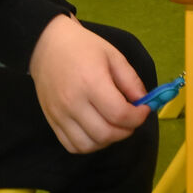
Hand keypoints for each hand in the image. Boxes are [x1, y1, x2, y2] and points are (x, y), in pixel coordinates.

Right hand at [29, 15, 149, 153]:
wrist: (47, 45)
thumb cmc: (83, 47)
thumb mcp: (113, 56)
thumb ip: (131, 80)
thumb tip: (143, 101)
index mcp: (91, 82)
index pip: (119, 114)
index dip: (137, 117)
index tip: (144, 109)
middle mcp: (73, 103)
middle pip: (105, 134)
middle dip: (126, 130)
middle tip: (132, 119)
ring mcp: (60, 115)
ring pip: (89, 145)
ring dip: (108, 140)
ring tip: (115, 125)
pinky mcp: (51, 121)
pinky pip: (72, 146)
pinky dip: (89, 145)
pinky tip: (97, 130)